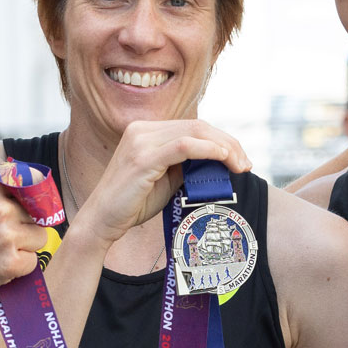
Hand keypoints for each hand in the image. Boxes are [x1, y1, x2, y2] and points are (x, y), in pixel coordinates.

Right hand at [74, 120, 250, 247]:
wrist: (102, 221)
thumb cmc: (133, 203)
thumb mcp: (166, 179)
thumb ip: (187, 165)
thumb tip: (218, 161)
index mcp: (146, 131)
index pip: (193, 127)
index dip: (222, 140)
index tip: (240, 160)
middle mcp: (142, 129)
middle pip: (198, 126)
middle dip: (228, 143)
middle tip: (246, 164)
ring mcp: (140, 141)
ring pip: (194, 133)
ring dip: (223, 147)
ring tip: (240, 165)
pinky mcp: (142, 158)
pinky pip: (183, 146)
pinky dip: (207, 149)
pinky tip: (222, 158)